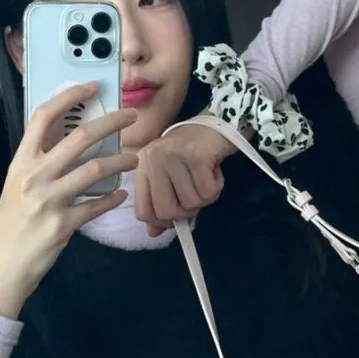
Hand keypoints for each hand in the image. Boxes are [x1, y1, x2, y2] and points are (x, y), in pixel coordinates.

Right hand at [0, 83, 138, 317]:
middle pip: (79, 137)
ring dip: (120, 161)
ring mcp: (49, 200)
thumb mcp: (18, 188)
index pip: (44, 117)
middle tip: (131, 117)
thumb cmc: (10, 227)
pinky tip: (121, 195)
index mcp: (21, 163)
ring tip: (134, 159)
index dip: (69, 96)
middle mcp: (33, 177)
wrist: (0, 267)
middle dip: (111, 122)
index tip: (91, 87)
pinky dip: (112, 199)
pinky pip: (96, 206)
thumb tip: (71, 145)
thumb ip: (40, 166)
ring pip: (94, 169)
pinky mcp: (63, 225)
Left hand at [134, 121, 236, 237]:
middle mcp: (152, 160)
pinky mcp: (196, 156)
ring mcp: (173, 156)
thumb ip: (160, 204)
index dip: (161, 222)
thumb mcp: (170, 177)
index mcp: (142, 167)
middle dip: (187, 212)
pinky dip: (216, 187)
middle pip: (166, 212)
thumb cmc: (191, 153)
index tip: (177, 215)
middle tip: (196, 194)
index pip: (143, 211)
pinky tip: (214, 170)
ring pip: (191, 203)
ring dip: (205, 197)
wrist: (216, 123)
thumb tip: (153, 234)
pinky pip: (208, 192)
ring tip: (206, 176)